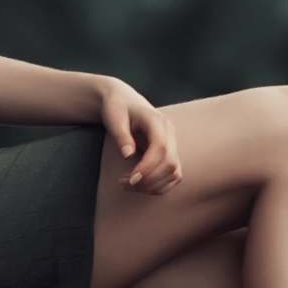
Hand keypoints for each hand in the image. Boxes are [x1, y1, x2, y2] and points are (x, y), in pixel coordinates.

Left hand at [97, 79, 180, 193]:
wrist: (123, 100)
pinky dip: (159, 186)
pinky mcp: (170, 154)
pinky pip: (173, 175)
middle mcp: (169, 133)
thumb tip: (128, 155)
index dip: (148, 166)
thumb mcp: (114, 119)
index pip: (161, 147)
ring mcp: (172, 144)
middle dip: (148, 179)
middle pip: (170, 163)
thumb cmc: (117, 108)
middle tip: (124, 183)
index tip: (131, 179)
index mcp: (156, 121)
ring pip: (173, 172)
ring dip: (152, 185)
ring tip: (127, 184)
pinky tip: (140, 186)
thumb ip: (121, 136)